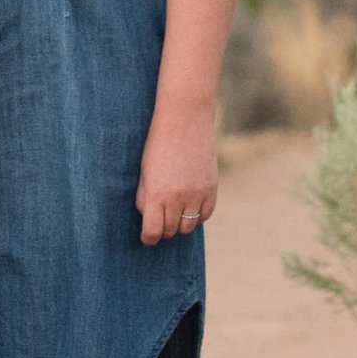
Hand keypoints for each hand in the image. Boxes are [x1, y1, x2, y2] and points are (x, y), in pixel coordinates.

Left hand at [136, 99, 217, 245]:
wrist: (185, 119)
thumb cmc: (158, 143)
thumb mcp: (144, 171)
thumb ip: (145, 197)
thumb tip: (149, 220)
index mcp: (157, 193)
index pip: (153, 231)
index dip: (149, 238)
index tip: (147, 237)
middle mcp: (178, 197)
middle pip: (171, 230)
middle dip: (163, 229)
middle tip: (160, 221)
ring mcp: (197, 194)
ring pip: (189, 227)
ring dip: (180, 224)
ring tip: (175, 213)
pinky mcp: (212, 188)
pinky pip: (205, 215)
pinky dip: (197, 215)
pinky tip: (190, 206)